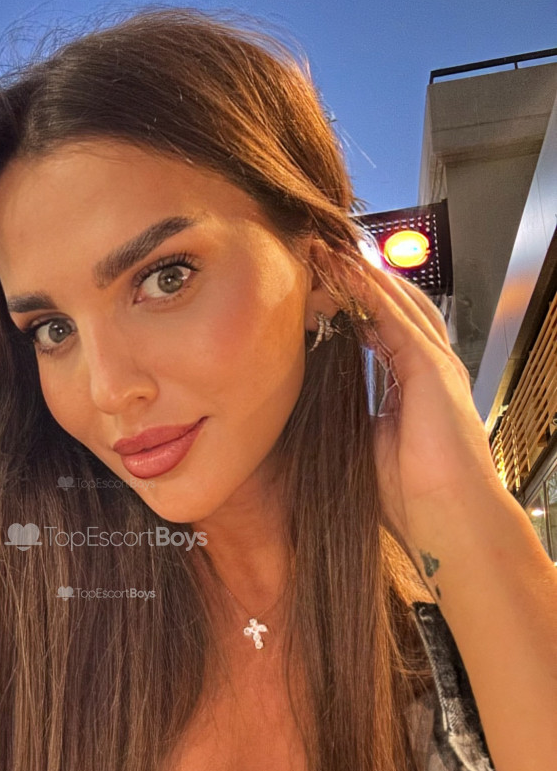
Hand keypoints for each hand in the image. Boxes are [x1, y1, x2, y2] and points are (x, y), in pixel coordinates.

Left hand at [349, 261, 506, 558]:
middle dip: (357, 279)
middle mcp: (430, 367)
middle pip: (392, 307)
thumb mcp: (372, 446)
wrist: (450, 518)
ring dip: (361, 276)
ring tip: (329, 252)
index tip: (320, 288)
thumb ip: (356, 417)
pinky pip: (398, 319)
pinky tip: (348, 273)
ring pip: (396, 304)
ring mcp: (435, 365)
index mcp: (416, 386)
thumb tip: (323, 408)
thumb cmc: (416, 496)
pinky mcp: (432, 369)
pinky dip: (372, 293)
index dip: (353, 305)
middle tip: (321, 255)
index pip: (383, 330)